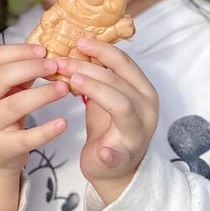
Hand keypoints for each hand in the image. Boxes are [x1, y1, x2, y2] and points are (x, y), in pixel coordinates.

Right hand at [0, 44, 72, 210]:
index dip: (21, 51)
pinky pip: (28, 138)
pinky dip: (47, 130)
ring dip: (43, 94)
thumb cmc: (2, 113)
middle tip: (56, 66)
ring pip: (16, 105)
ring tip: (64, 88)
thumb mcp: (4, 89)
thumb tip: (47, 51)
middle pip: (3, 77)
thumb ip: (19, 71)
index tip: (44, 50)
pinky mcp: (4, 146)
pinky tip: (63, 122)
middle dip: (31, 68)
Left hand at [69, 36, 158, 204]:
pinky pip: (120, 155)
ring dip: (96, 91)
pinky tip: (102, 151)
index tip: (79, 42)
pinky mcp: (124, 158)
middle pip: (119, 81)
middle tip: (62, 62)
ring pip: (122, 106)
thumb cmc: (109, 125)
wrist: (114, 168)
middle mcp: (146, 109)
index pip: (125, 63)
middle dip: (89, 68)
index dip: (102, 50)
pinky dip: (111, 153)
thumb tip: (75, 47)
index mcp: (142, 90)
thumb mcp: (106, 95)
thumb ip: (98, 75)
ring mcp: (138, 134)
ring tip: (72, 82)